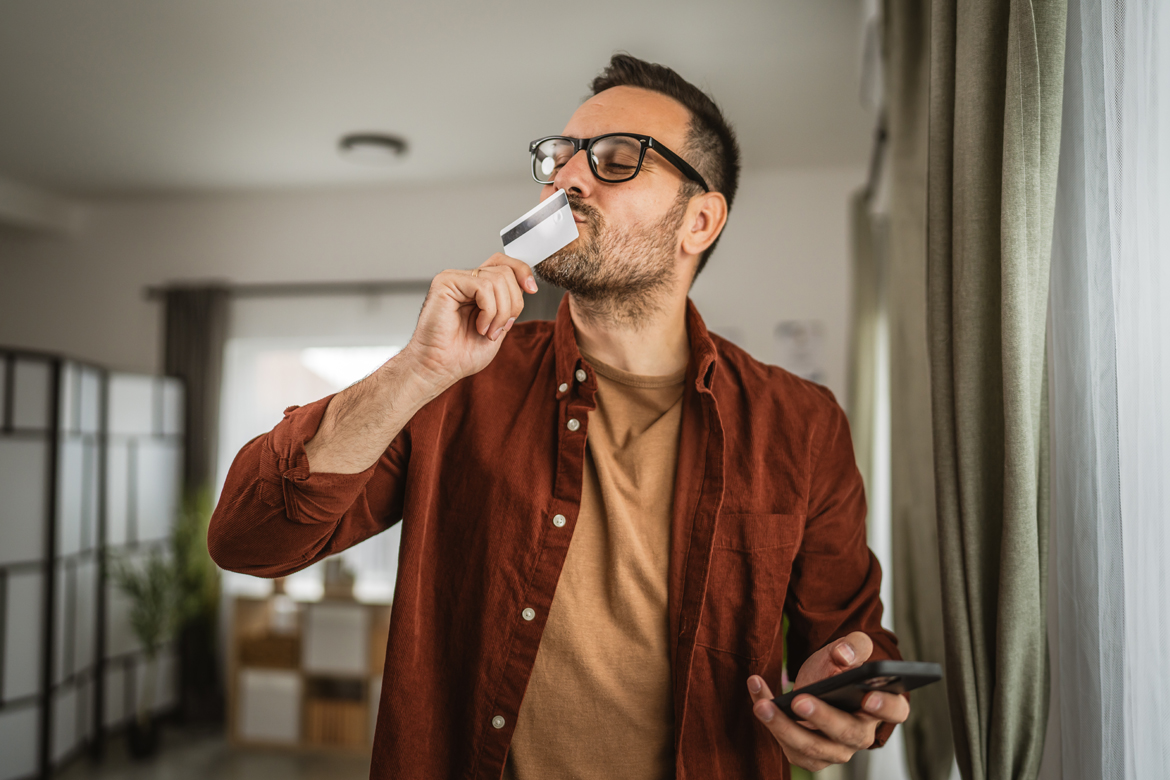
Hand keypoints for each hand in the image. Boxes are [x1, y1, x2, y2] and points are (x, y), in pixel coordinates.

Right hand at [401, 253, 538, 388]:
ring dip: (500, 312)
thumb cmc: (462, 353)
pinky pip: (483, 287)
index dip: (522, 271)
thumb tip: (527, 285)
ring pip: (498, 279)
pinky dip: (489, 311)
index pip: (504, 264)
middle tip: (500, 329)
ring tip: (487, 331)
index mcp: (478, 288)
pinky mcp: (446, 282)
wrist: (440, 367)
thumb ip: (510, 304)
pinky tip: (479, 326)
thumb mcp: (499, 326)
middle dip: (513, 304)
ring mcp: (455, 279)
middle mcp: (466, 280)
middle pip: (506, 272)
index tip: (532, 289)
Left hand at [746, 632, 909, 771]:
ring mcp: (835, 750)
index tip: (868, 697)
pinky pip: (788, 745)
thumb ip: (852, 646)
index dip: (885, 706)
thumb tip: (844, 655)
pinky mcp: (809, 756)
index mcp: (879, 706)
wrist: (815, 684)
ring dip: (784, 726)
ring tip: (763, 705)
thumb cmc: (837, 669)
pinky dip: (770, 722)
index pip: (895, 711)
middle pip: (847, 732)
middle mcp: (860, 734)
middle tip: (799, 700)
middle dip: (822, 718)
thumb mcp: (845, 650)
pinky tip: (758, 699)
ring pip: (812, 746)